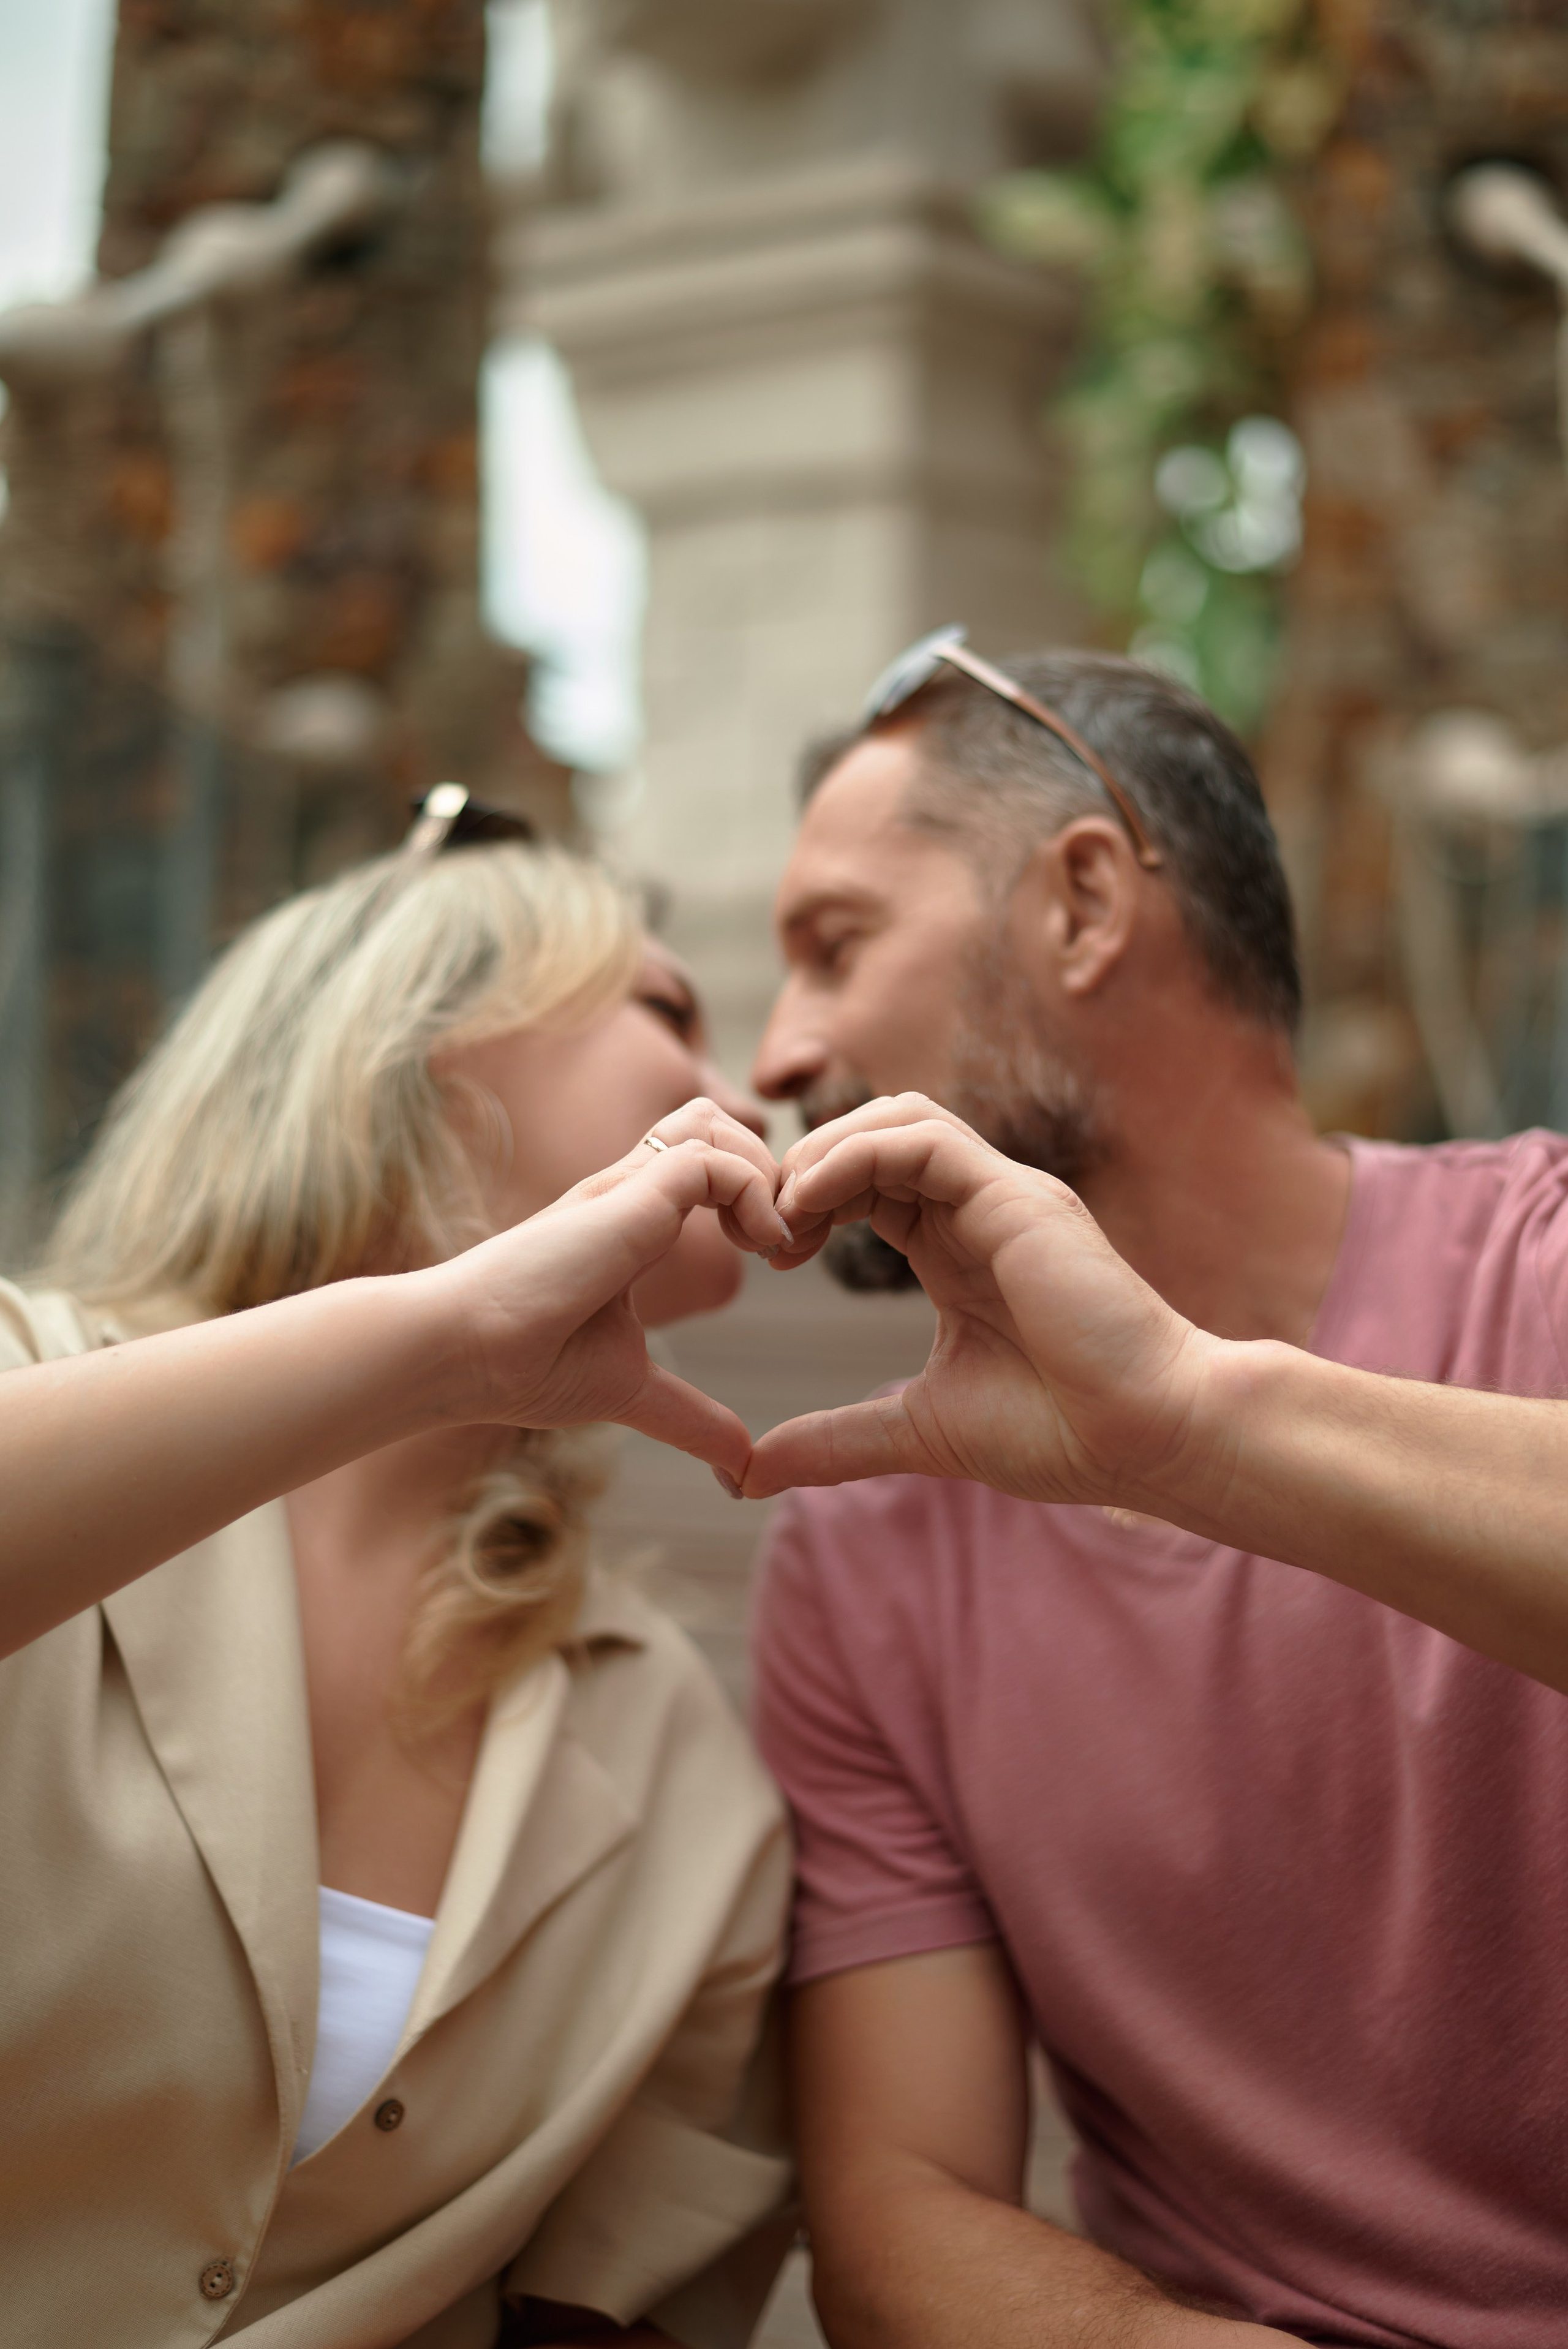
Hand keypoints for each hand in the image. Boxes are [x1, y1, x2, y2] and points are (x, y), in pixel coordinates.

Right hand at [427, 1098, 788, 1483]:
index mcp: (625, 1222)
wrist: (464, 1357)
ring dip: (763, 1172)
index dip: (752, 1193)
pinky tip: (759, 1247)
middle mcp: (627, 1193)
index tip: (778, 1258)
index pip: (698, 1164)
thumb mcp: (631, 1389)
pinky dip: (753, 1193)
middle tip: (788, 1244)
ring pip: (713, 1123)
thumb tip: (739, 1467)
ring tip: (773, 1240)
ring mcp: (625, 1188)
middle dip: (770, 1169)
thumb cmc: (525, 1368)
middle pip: (711, 1122)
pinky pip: (713, 1160)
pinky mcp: (628, 1196)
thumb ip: (688, 1416)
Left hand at [744, 1093, 1218, 1504]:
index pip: (869, 1181)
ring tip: (783, 1212)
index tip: (771, 1254)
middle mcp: (983, 1206)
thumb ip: (836, 1441)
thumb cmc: (1063, 1434)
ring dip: (824, 1152)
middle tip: (763, 1228)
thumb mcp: (919, 1431)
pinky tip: (811, 1203)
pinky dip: (855, 1156)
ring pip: (898, 1118)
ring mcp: (1004, 1194)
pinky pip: (921, 1139)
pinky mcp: (1018, 1196)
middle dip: (805, 1166)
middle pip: (876, 1133)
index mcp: (960, 1246)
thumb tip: (749, 1473)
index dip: (808, 1200)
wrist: (1149, 1439)